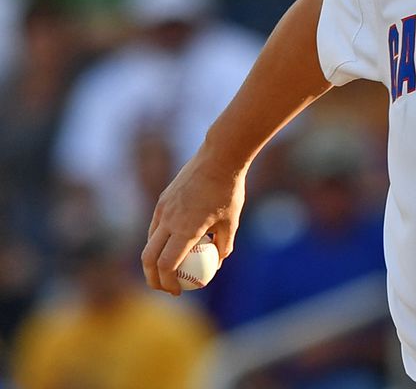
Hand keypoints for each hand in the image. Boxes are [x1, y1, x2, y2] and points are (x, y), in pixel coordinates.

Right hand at [142, 147, 245, 294]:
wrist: (219, 157)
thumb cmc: (230, 190)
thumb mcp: (232, 221)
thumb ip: (224, 244)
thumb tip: (219, 262)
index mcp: (186, 229)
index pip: (167, 265)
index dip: (168, 283)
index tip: (177, 292)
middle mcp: (168, 220)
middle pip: (149, 258)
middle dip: (152, 278)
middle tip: (164, 287)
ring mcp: (162, 209)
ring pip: (149, 242)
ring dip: (154, 260)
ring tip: (167, 268)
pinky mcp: (162, 200)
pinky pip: (155, 227)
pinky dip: (158, 241)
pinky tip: (172, 244)